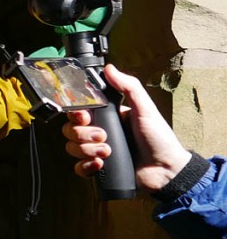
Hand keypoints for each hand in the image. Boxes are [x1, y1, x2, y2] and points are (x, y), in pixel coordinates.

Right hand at [61, 64, 191, 192]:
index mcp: (107, 117)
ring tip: (107, 152)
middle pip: (71, 130)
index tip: (84, 117)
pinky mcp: (98, 170)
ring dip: (87, 150)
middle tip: (103, 137)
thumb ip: (129, 87)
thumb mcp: (145, 108)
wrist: (166, 170)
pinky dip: (86, 167)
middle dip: (83, 134)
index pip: (79, 112)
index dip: (76, 114)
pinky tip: (100, 165)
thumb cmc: (158, 138)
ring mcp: (96, 151)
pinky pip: (78, 168)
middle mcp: (98, 133)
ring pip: (72, 148)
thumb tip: (109, 68)